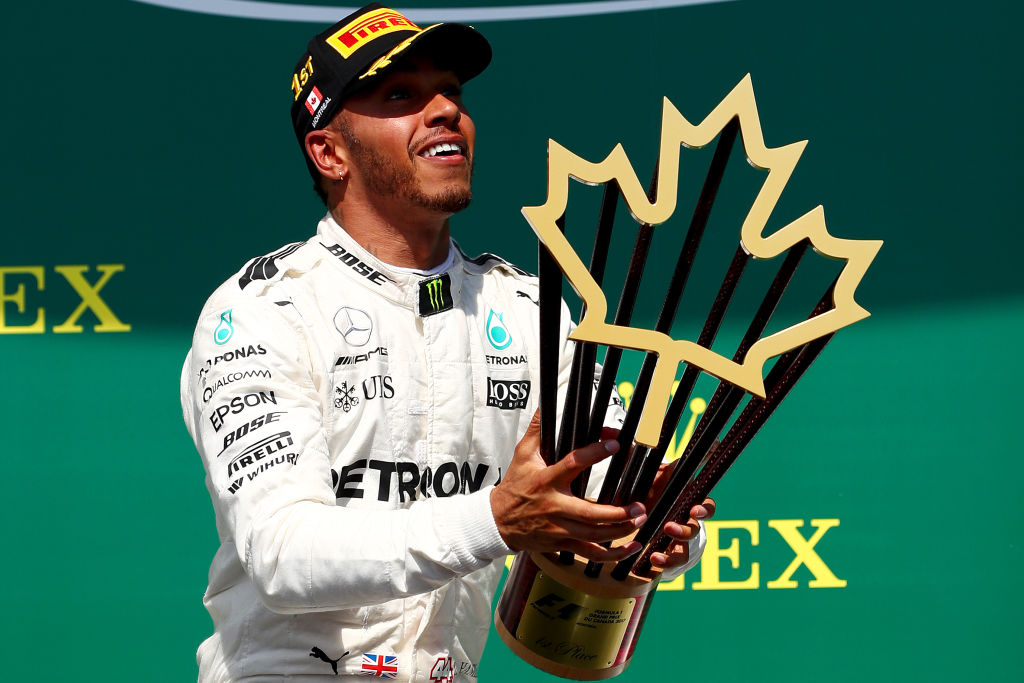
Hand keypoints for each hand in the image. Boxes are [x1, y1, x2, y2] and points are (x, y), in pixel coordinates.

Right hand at [490, 411, 647, 562]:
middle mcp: (555, 506)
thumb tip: (544, 405)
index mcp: (546, 481)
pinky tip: (633, 547)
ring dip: (621, 530)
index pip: (572, 464)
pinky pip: (591, 553)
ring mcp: (560, 529)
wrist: (498, 522)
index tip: (615, 443)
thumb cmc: (514, 485)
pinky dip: (614, 554)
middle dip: (617, 512)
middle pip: (589, 514)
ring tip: (640, 519)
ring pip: (594, 536)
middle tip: (639, 504)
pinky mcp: (563, 544)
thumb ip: (537, 431)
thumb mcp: (522, 456)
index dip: (595, 453)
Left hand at [646, 463, 715, 569]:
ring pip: (684, 549)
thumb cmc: (656, 487)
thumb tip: (714, 441)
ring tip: (656, 552)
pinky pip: (671, 561)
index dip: (705, 510)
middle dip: (684, 530)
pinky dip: (664, 562)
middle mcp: (685, 521)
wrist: (638, 508)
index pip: (706, 506)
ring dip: (673, 551)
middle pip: (695, 529)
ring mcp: (677, 538)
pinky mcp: (666, 551)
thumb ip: (680, 459)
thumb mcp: (666, 472)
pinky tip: (652, 559)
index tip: (695, 510)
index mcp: (687, 501)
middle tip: (669, 527)